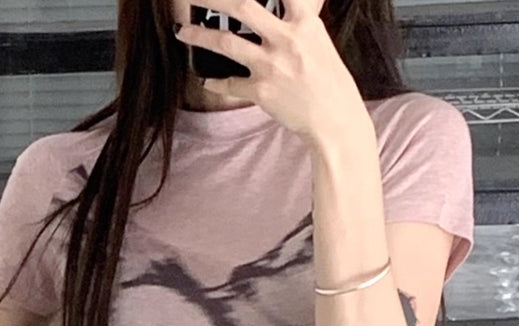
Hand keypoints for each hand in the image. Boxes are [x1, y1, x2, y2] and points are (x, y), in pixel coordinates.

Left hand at [174, 0, 367, 151]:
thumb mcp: (319, 41)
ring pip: (225, 43)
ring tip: (182, 32)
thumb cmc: (331, 83)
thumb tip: (293, 4)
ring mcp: (272, 65)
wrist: (336, 122)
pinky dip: (215, 82)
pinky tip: (205, 79)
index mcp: (304, 22)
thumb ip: (301, 19)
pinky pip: (230, 84)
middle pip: (241, 5)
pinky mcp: (262, 91)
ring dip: (199, 36)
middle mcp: (286, 39)